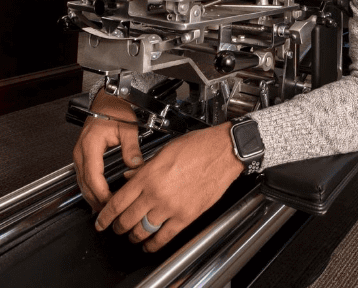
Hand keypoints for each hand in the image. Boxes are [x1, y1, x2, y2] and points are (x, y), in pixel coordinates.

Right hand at [73, 89, 141, 212]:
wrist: (107, 100)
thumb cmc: (115, 109)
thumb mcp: (128, 127)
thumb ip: (131, 147)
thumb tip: (136, 165)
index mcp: (91, 145)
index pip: (93, 177)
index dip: (102, 193)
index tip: (111, 204)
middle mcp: (81, 152)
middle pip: (85, 184)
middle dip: (97, 200)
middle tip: (110, 214)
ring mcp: (79, 154)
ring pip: (82, 183)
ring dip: (92, 197)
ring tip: (106, 210)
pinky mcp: (82, 155)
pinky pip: (84, 177)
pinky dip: (91, 189)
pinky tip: (99, 197)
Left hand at [94, 124, 243, 251]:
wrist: (222, 151)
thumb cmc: (197, 146)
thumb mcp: (164, 151)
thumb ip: (144, 168)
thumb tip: (129, 178)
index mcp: (148, 175)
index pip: (118, 202)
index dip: (105, 216)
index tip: (101, 221)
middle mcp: (156, 193)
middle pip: (126, 219)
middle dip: (117, 227)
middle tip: (115, 228)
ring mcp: (170, 207)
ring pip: (142, 231)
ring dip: (133, 236)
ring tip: (131, 236)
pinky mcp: (185, 216)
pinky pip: (164, 237)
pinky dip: (153, 245)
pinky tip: (149, 245)